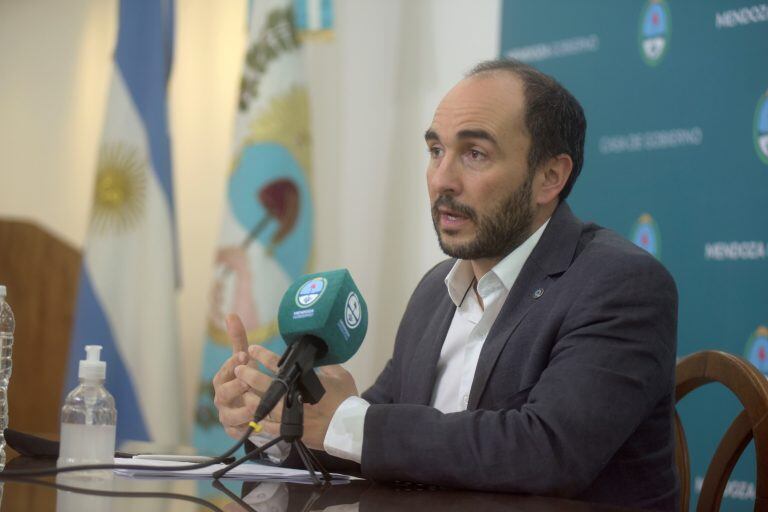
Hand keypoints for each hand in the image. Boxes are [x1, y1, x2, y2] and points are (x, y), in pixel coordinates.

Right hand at [213, 314, 260, 439]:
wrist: (246, 407)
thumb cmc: (243, 379)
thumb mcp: (242, 360)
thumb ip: (238, 339)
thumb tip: (231, 314)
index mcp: (222, 380)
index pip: (224, 371)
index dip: (232, 364)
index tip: (244, 356)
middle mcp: (222, 398)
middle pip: (223, 393)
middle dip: (236, 386)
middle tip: (248, 381)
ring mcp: (227, 415)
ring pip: (230, 415)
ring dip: (243, 410)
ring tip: (254, 405)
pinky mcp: (235, 431)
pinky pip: (239, 431)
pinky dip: (247, 428)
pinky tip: (257, 424)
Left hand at [236, 344, 358, 450]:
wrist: (349, 428)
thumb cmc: (346, 400)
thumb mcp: (340, 376)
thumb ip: (327, 365)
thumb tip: (318, 357)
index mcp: (302, 381)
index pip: (278, 364)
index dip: (263, 355)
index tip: (253, 349)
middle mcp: (292, 397)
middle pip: (264, 384)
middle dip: (249, 374)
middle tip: (239, 368)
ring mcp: (288, 415)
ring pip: (262, 406)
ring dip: (249, 397)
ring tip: (240, 391)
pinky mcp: (289, 431)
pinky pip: (267, 426)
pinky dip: (258, 420)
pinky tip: (251, 414)